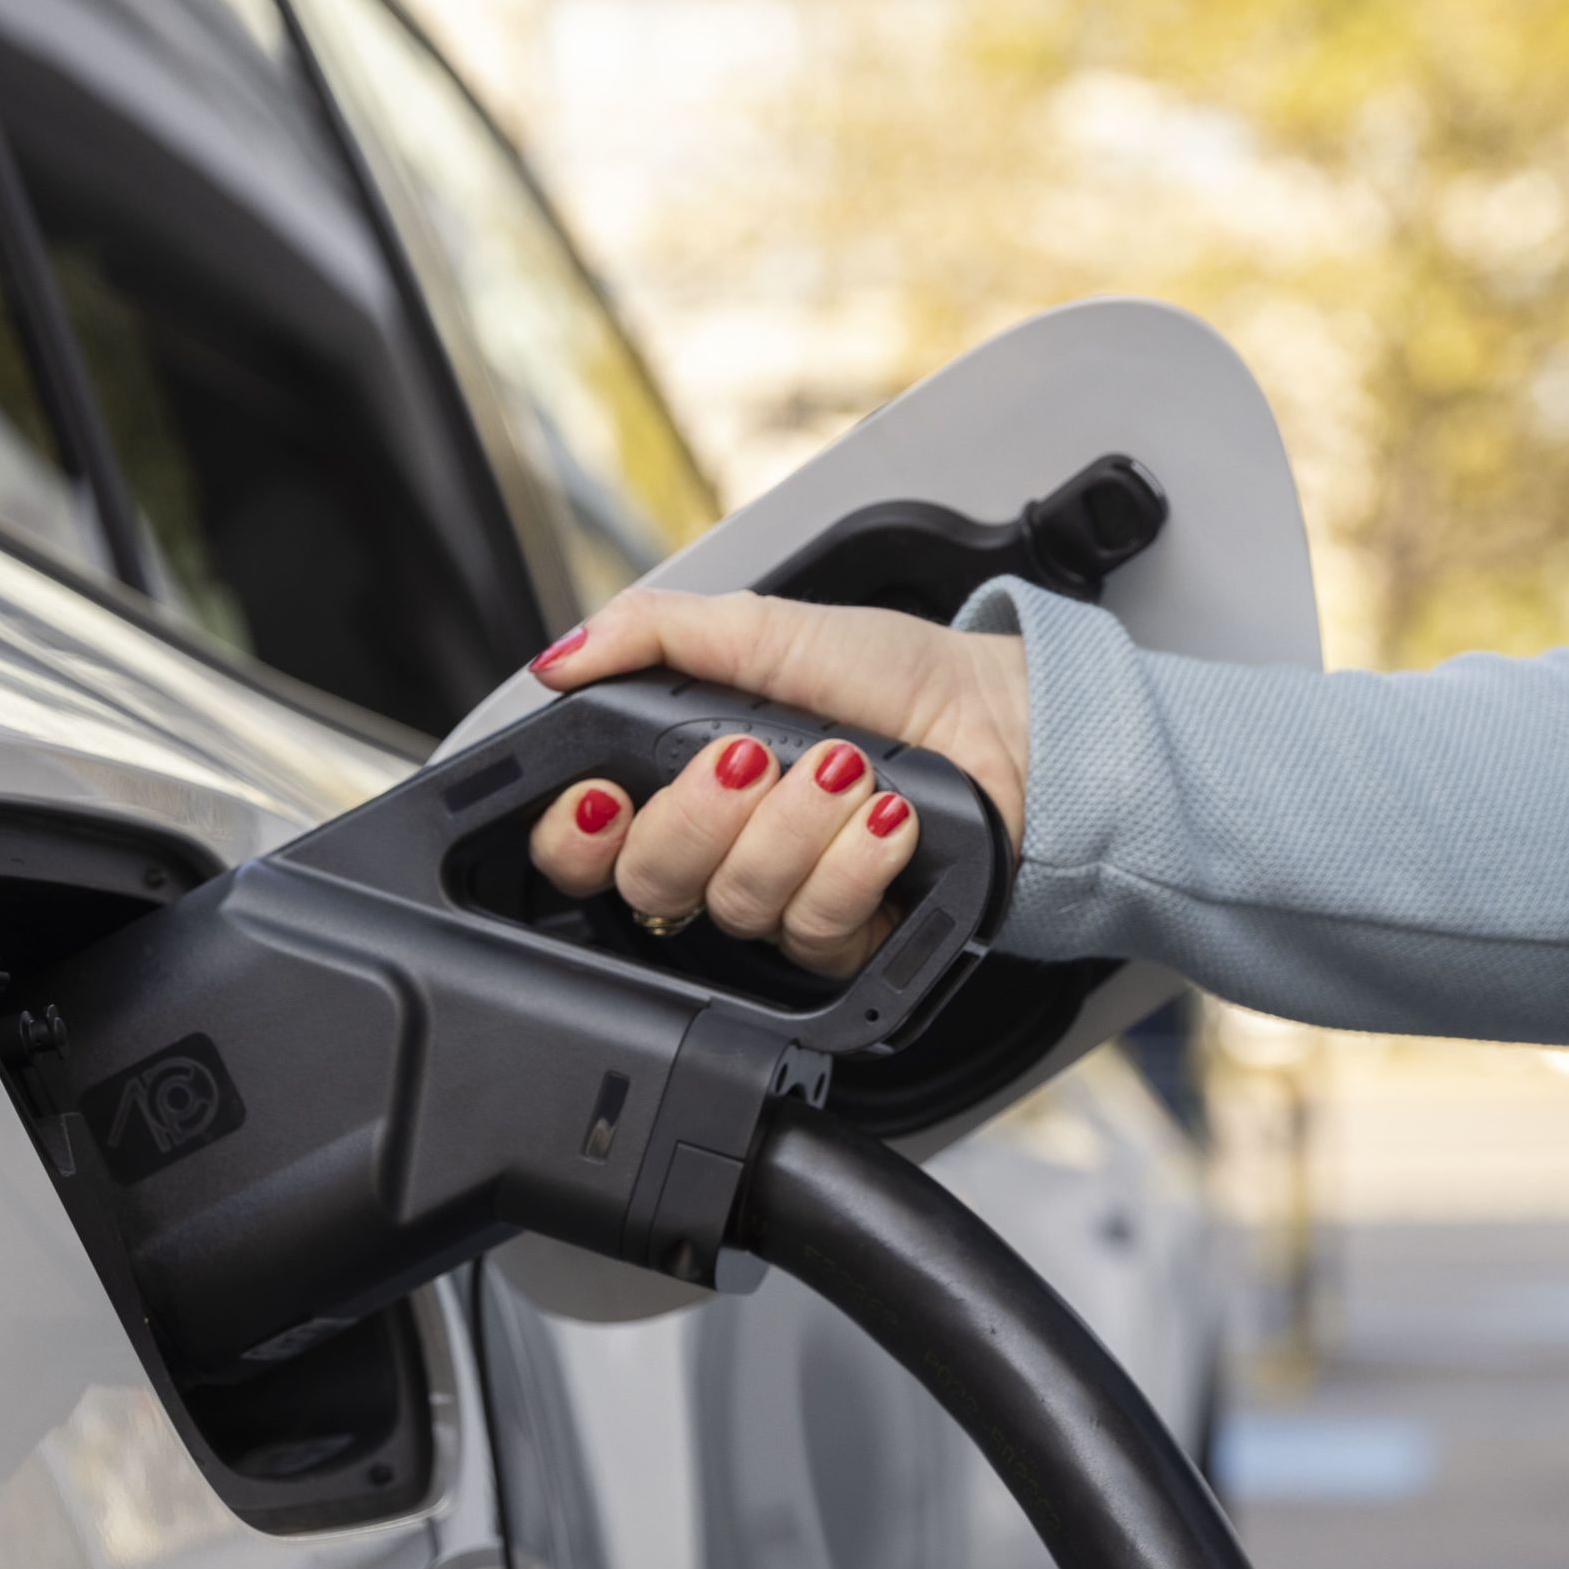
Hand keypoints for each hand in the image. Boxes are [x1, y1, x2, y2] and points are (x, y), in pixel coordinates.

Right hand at [524, 589, 1029, 975]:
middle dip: (702, 815)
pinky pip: (813, 933)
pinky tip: (886, 818)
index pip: (583, 845)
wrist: (1008, 722)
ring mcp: (780, 899)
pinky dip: (853, 865)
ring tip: (851, 768)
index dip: (575, 836)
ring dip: (796, 826)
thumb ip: (651, 633)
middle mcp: (721, 848)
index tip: (605, 797)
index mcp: (678, 780)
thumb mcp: (762, 626)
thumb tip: (559, 661)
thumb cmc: (895, 676)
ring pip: (736, 904)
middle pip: (650, 883)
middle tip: (755, 756)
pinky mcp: (846, 941)